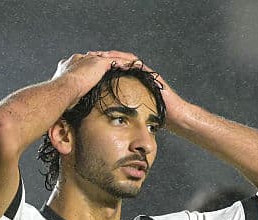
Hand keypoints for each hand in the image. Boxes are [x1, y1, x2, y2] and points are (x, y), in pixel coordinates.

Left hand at [53, 51, 187, 124]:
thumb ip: (116, 115)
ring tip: (100, 56)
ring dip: (113, 57)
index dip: (97, 69)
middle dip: (102, 59)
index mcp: (129, 84)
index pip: (110, 72)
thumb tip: (97, 124)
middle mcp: (136, 76)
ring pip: (126, 60)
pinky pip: (138, 65)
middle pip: (116, 63)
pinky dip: (128, 62)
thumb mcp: (130, 116)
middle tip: (87, 56)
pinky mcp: (152, 75)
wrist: (174, 118)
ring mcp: (145, 74)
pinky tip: (118, 61)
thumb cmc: (153, 119)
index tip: (83, 68)